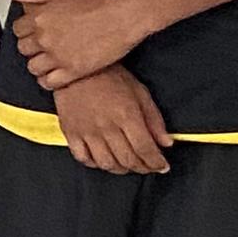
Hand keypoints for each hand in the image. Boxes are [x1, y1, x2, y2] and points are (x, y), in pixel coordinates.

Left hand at [12, 0, 145, 90]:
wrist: (124, 14)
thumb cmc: (98, 0)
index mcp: (40, 18)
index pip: (18, 30)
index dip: (26, 31)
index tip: (33, 33)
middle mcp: (45, 38)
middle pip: (24, 49)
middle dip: (32, 47)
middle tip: (42, 46)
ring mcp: (58, 56)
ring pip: (34, 67)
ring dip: (39, 64)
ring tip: (49, 60)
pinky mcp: (73, 71)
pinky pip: (49, 82)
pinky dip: (48, 80)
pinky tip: (55, 75)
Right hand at [51, 66, 172, 175]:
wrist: (77, 67)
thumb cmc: (110, 76)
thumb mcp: (140, 93)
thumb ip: (154, 119)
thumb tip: (166, 142)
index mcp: (127, 115)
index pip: (145, 149)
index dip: (156, 162)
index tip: (162, 166)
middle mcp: (106, 126)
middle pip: (128, 159)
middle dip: (142, 168)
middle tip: (148, 167)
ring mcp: (87, 131)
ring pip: (106, 163)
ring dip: (121, 169)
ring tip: (128, 165)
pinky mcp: (71, 132)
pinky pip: (82, 158)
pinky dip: (95, 164)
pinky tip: (103, 160)